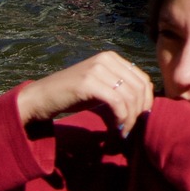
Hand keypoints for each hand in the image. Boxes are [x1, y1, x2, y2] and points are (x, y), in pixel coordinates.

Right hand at [16, 51, 153, 134]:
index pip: (143, 80)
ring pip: (130, 97)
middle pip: (139, 88)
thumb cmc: (73, 95)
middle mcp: (107, 59)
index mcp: (112, 58)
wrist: (42, 97)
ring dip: (130, 119)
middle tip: (131, 130)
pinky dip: (121, 119)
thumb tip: (146, 104)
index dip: (147, 102)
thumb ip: (121, 88)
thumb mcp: (101, 87)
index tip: (140, 120)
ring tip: (123, 132)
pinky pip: (117, 102)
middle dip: (140, 113)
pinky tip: (116, 130)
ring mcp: (97, 69)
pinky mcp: (88, 82)